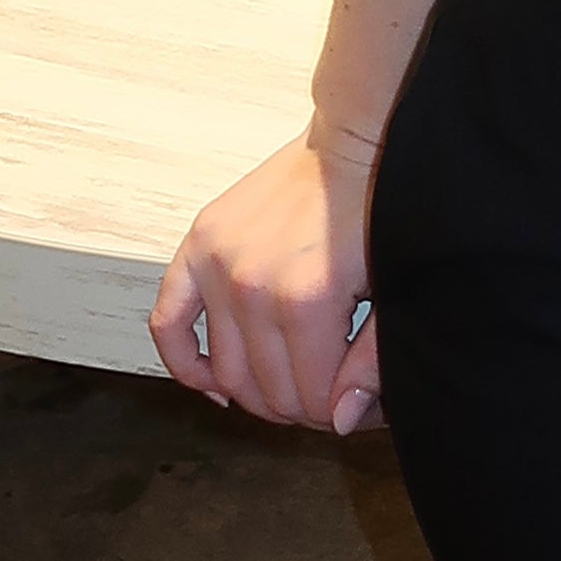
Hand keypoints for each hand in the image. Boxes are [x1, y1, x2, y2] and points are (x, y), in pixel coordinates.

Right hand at [148, 121, 383, 433]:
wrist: (354, 140)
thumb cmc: (380, 209)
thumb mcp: (392, 288)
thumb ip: (371, 360)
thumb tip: (340, 420)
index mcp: (306, 299)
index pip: (312, 397)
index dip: (337, 412)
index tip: (355, 404)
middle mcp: (252, 286)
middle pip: (267, 390)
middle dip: (301, 407)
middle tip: (326, 397)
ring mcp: (218, 264)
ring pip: (225, 369)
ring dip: (256, 394)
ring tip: (287, 388)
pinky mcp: (199, 244)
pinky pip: (169, 322)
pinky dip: (185, 363)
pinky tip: (213, 384)